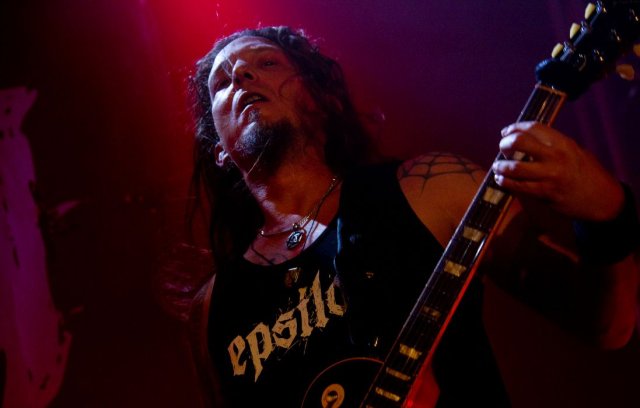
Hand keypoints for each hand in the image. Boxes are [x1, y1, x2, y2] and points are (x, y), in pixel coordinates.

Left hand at [492, 121, 623, 220]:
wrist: (602, 199)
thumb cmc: (586, 173)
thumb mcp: (574, 151)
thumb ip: (552, 145)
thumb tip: (525, 140)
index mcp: (563, 143)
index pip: (533, 128)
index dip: (515, 128)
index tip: (506, 132)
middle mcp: (555, 157)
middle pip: (519, 142)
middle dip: (505, 144)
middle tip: (502, 148)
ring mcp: (550, 176)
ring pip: (515, 168)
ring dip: (501, 167)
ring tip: (498, 167)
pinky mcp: (545, 193)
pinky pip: (518, 187)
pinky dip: (505, 182)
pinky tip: (501, 180)